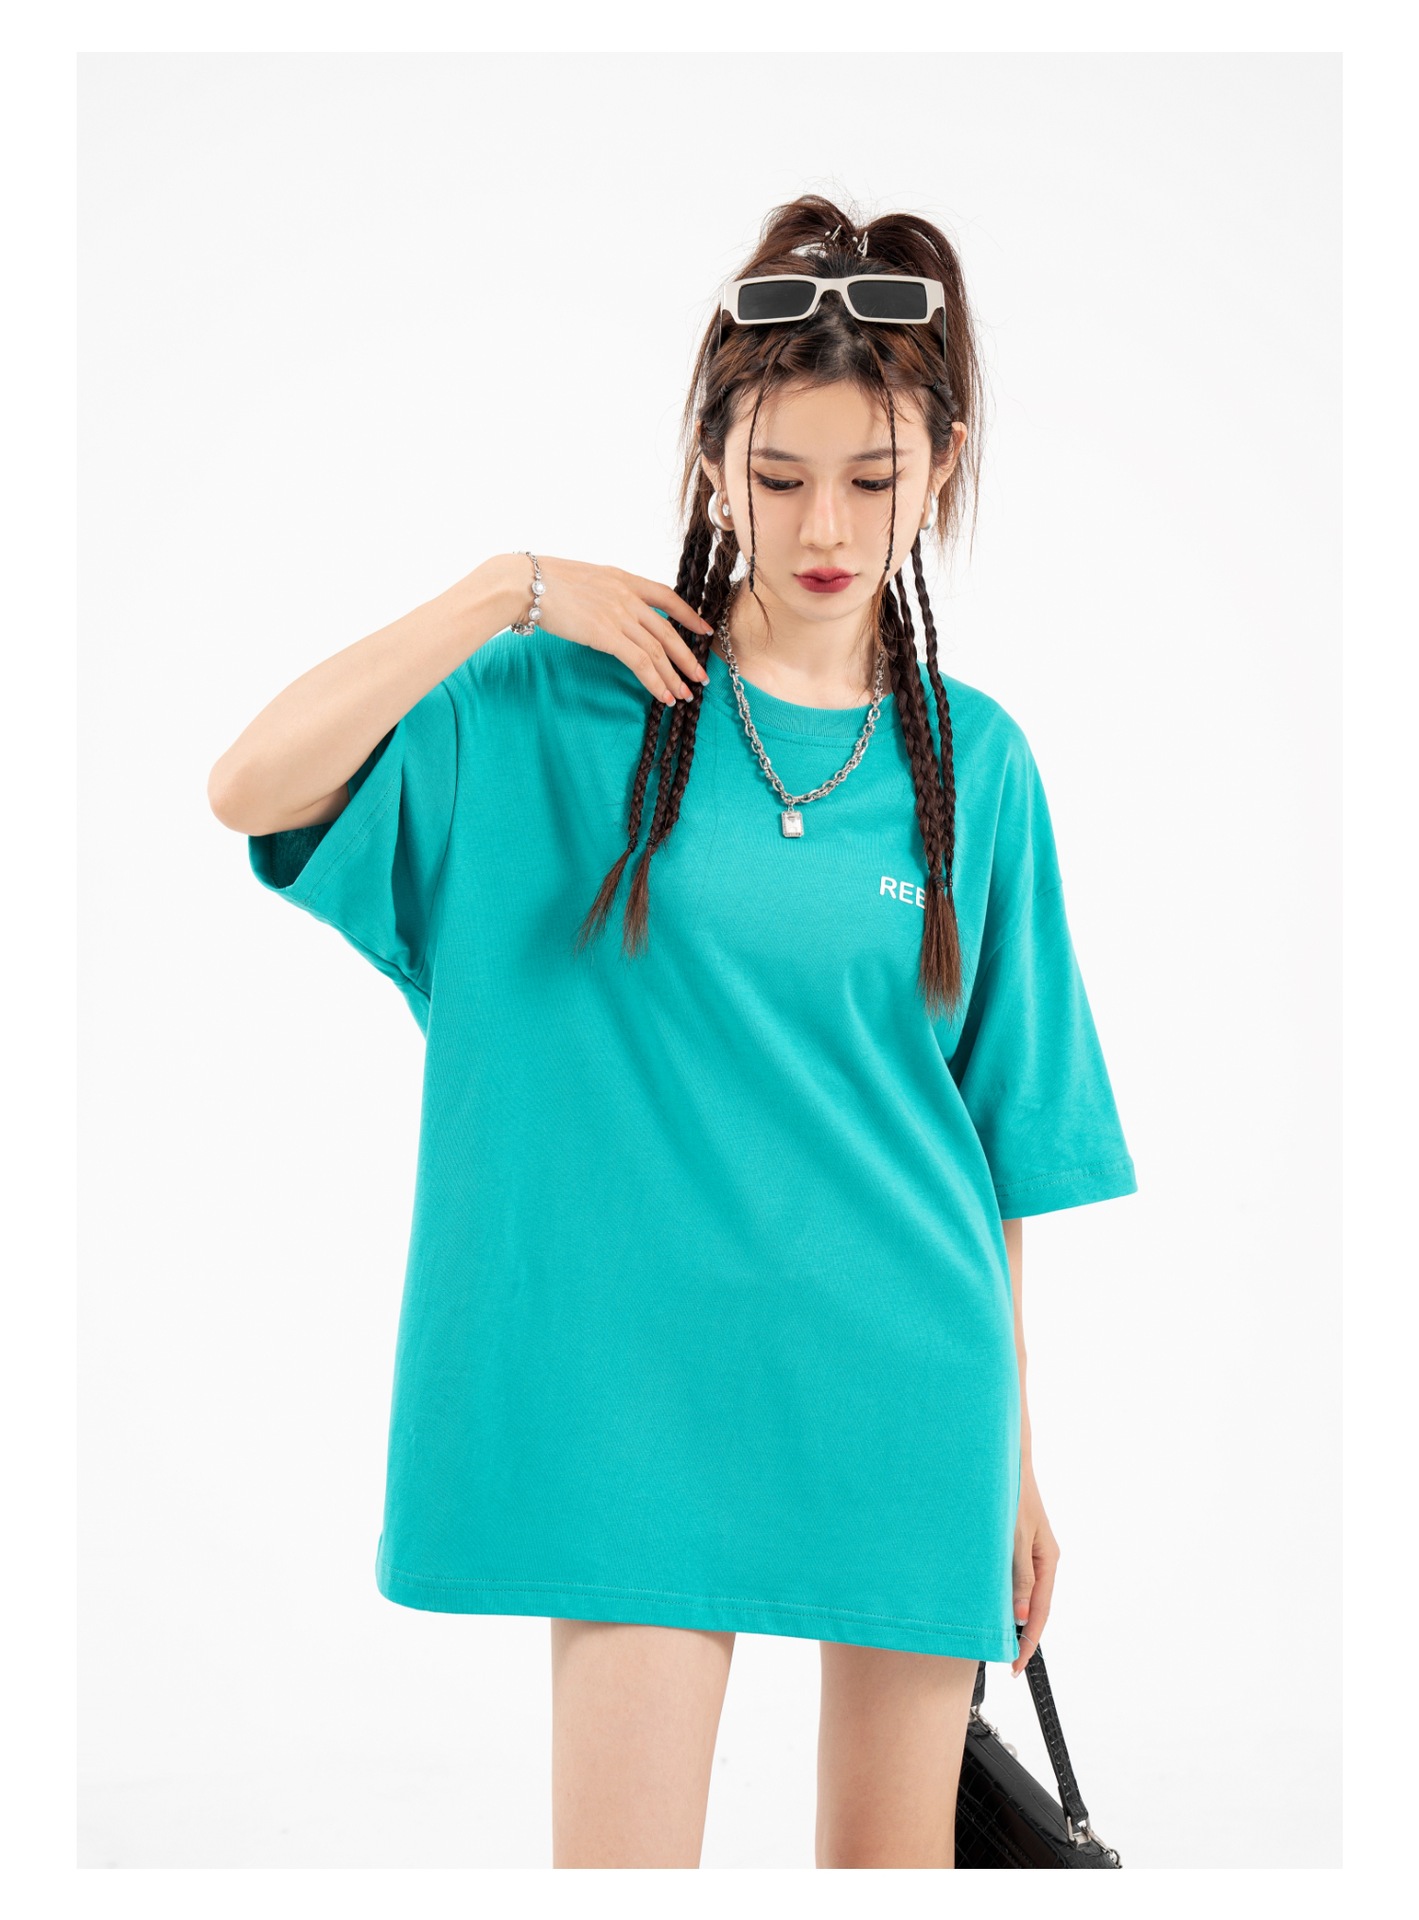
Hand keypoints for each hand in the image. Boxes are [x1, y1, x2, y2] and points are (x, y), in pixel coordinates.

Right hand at [524, 555, 715, 706]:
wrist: (525, 583)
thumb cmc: (543, 582)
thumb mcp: (584, 578)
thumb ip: (603, 592)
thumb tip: (605, 609)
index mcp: (623, 578)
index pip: (666, 596)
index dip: (688, 615)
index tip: (703, 629)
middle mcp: (627, 596)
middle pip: (668, 630)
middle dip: (687, 656)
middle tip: (700, 676)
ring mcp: (618, 615)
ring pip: (657, 650)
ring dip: (674, 675)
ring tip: (685, 694)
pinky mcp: (607, 634)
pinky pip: (640, 662)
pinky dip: (655, 682)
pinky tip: (664, 695)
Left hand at [1011, 1459, 1059, 1675]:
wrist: (1004, 1460)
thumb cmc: (1011, 1494)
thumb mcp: (1014, 1538)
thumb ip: (1019, 1577)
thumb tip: (1023, 1617)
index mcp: (1048, 1560)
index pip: (1041, 1613)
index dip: (1028, 1641)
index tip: (1015, 1665)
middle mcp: (1043, 1559)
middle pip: (1035, 1607)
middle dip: (1021, 1634)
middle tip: (1003, 1657)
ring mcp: (1032, 1551)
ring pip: (1023, 1593)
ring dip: (1011, 1614)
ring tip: (996, 1637)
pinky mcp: (1018, 1543)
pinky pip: (1014, 1577)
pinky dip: (1005, 1593)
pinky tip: (992, 1601)